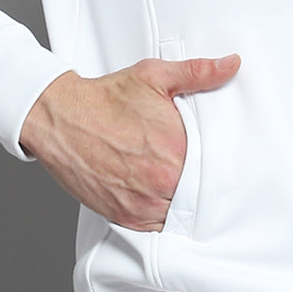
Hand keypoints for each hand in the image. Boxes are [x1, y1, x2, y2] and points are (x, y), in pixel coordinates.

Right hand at [19, 55, 239, 229]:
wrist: (61, 118)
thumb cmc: (106, 99)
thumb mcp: (156, 76)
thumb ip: (198, 73)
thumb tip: (231, 64)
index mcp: (176, 150)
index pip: (216, 168)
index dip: (219, 164)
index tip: (219, 160)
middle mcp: (161, 183)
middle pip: (199, 194)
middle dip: (201, 183)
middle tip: (200, 171)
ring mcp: (142, 204)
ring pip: (180, 214)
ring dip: (183, 202)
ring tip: (181, 184)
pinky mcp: (124, 217)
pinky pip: (157, 227)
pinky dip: (163, 216)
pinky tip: (163, 198)